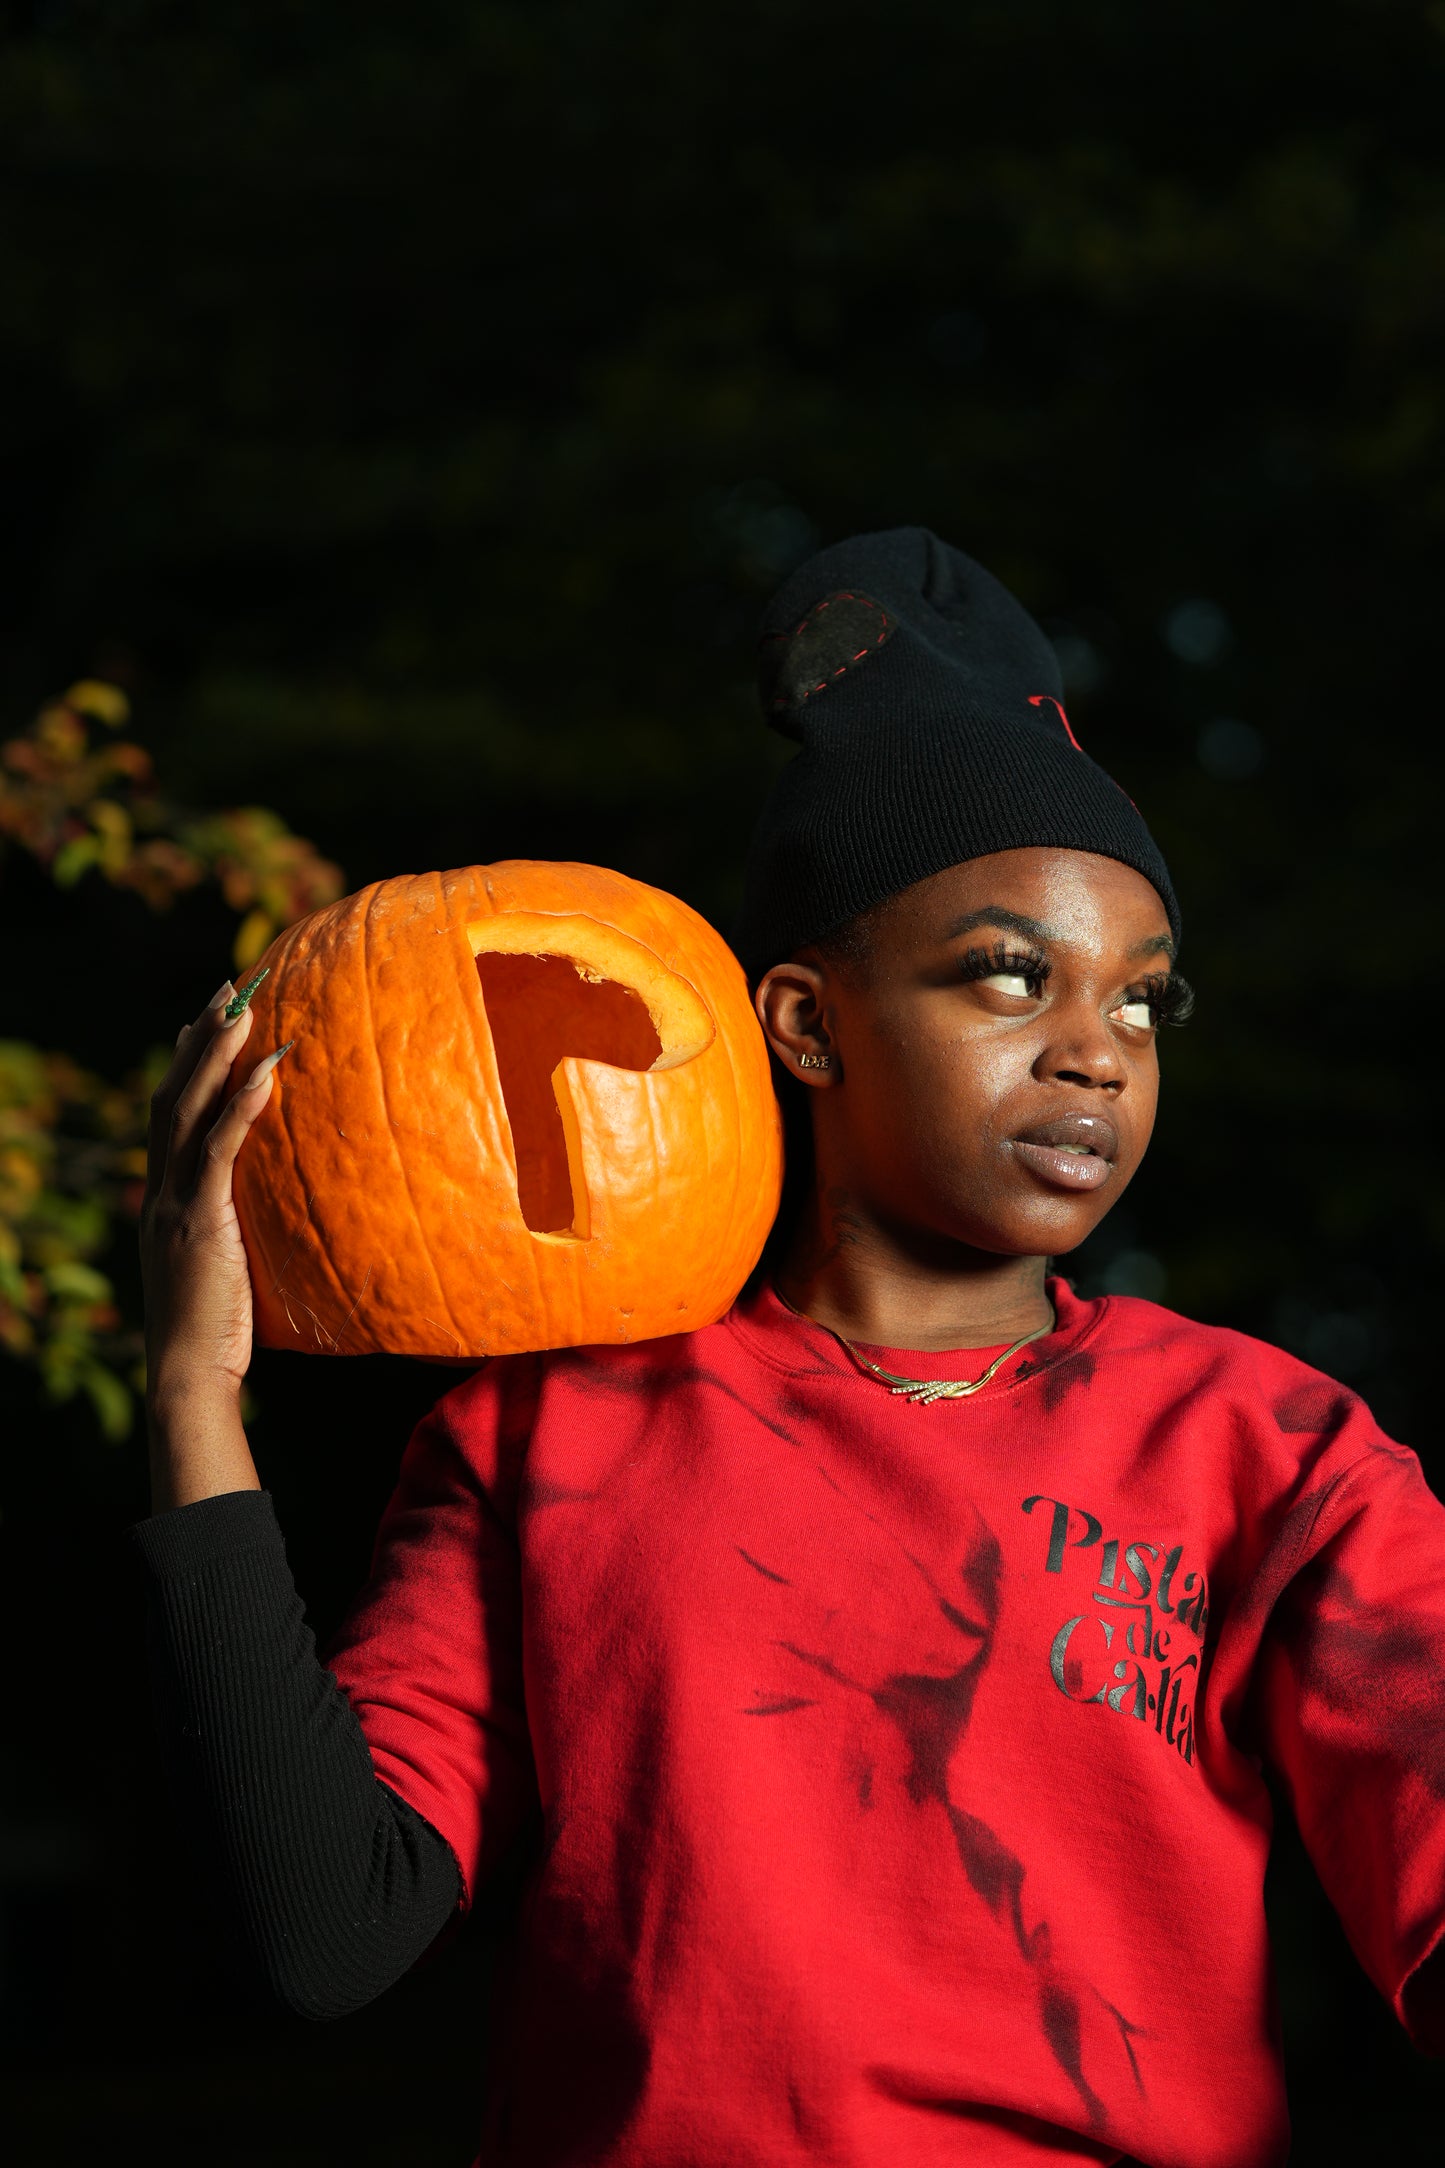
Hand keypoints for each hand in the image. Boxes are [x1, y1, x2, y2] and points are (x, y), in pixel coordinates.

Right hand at [140, 976, 290, 1492]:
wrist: (188, 1374)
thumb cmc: (218, 1334)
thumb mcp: (230, 1271)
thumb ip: (246, 1236)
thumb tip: (288, 1218)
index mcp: (166, 1201)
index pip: (170, 1116)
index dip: (186, 1066)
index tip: (205, 1022)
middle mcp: (162, 1192)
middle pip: (171, 1097)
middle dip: (197, 1040)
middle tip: (224, 990)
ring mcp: (175, 1204)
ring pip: (186, 1110)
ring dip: (214, 1055)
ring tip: (241, 1008)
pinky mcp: (199, 1220)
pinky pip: (218, 1149)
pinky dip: (238, 1104)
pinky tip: (264, 1069)